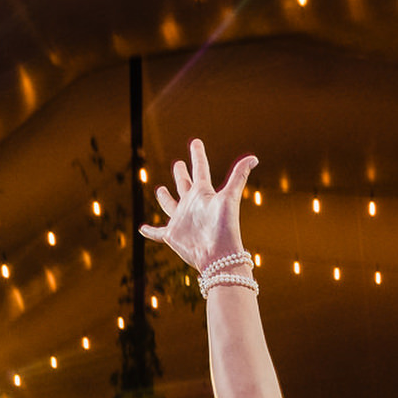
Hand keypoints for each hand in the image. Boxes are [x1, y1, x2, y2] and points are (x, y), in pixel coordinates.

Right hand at [141, 139, 258, 272]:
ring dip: (164, 198)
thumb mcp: (230, 197)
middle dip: (180, 174)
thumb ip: (239, 176)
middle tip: (179, 163)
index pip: (200, 169)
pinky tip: (142, 229)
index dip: (198, 155)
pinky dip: (150, 231)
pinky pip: (158, 233)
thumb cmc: (224, 226)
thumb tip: (255, 158)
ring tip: (160, 190)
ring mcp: (181, 220)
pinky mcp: (172, 235)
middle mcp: (191, 204)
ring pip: (170, 205)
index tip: (196, 142)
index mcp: (203, 193)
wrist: (218, 255)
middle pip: (184, 185)